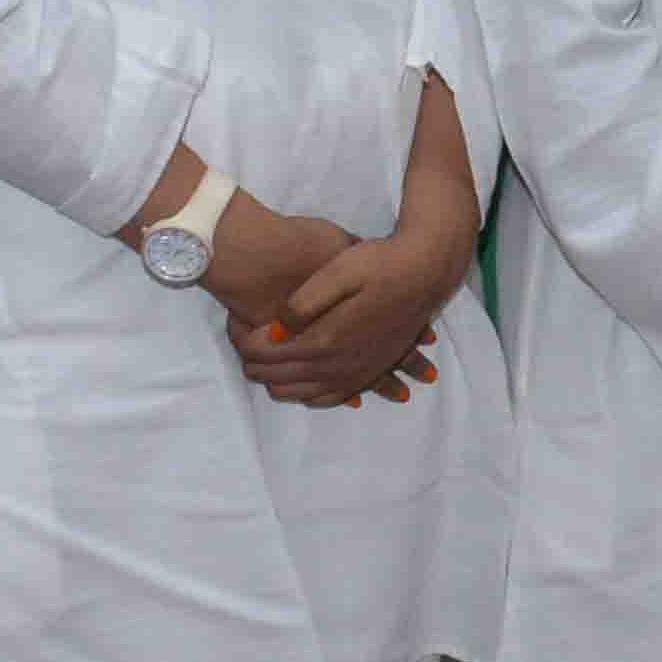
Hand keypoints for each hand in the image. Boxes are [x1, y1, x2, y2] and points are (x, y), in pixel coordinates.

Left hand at [247, 213, 465, 405]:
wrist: (426, 271)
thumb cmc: (379, 264)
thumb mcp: (337, 271)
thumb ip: (302, 304)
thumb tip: (273, 331)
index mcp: (324, 339)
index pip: (265, 353)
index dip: (242, 341)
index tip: (235, 324)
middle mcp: (338, 364)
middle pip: (279, 377)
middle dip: (253, 364)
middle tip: (240, 343)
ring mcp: (355, 372)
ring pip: (302, 393)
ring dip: (277, 382)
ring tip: (262, 362)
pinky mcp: (369, 372)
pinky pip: (332, 397)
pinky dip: (309, 395)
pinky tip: (300, 384)